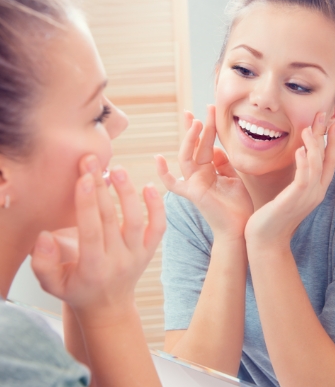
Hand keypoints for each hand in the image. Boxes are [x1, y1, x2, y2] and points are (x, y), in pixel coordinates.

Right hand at [31, 155, 165, 324]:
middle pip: (111, 219)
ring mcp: (138, 255)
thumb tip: (43, 236)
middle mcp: (119, 260)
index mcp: (93, 268)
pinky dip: (157, 207)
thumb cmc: (77, 290)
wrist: (108, 306)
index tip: (82, 178)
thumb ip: (43, 263)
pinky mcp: (149, 250)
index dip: (87, 204)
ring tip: (118, 169)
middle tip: (92, 162)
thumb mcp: (53, 284)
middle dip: (100, 188)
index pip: (91, 231)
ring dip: (128, 193)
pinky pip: (158, 227)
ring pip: (136, 220)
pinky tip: (149, 187)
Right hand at [156, 105, 252, 240]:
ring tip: (196, 122)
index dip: (207, 128)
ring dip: (190, 139)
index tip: (210, 109)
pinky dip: (163, 173)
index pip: (205, 144)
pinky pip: (173, 183)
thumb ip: (223, 163)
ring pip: (187, 156)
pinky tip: (158, 158)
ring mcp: (194, 183)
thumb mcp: (233, 178)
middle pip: (195, 146)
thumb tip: (215, 148)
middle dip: (198, 127)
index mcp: (209, 170)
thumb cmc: (238, 206)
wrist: (241, 227)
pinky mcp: (193, 193)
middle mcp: (199, 175)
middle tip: (201, 110)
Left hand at [245, 113, 334, 247]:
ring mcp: (307, 197)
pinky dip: (304, 163)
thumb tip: (296, 159)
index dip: (333, 142)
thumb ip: (295, 178)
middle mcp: (316, 192)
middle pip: (327, 159)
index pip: (329, 161)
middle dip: (327, 136)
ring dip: (314, 145)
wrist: (265, 240)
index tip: (333, 122)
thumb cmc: (272, 216)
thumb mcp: (287, 193)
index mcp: (315, 189)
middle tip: (325, 114)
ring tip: (309, 127)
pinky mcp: (294, 200)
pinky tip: (299, 150)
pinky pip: (303, 178)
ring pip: (317, 166)